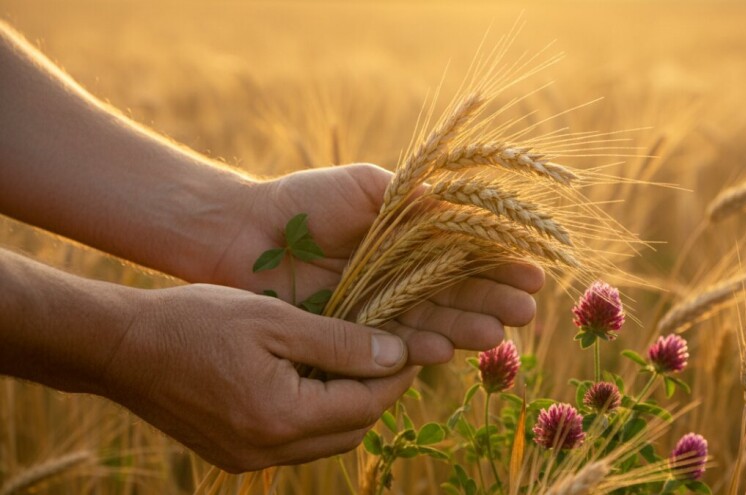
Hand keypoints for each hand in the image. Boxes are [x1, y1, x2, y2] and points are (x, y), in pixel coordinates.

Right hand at [101, 283, 414, 472]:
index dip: (396, 375)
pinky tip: (309, 380)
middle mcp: (268, 450)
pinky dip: (313, 416)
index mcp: (283, 416)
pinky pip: (294, 444)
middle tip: (384, 352)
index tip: (411, 345)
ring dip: (346, 407)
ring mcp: (249, 458)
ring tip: (349, 362)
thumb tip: (397, 355)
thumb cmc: (198, 320)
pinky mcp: (233, 455)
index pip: (366, 404)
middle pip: (351, 430)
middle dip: (375, 393)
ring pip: (325, 441)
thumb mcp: (277, 320)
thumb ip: (340, 342)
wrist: (123, 347)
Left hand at [208, 164, 544, 363]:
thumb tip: (463, 210)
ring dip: (463, 329)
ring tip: (492, 334)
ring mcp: (382, 306)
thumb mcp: (366, 188)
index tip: (532, 273)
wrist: (245, 233)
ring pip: (432, 321)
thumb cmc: (305, 200)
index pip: (467, 254)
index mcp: (413, 239)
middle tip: (525, 312)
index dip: (500, 265)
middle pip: (458, 292)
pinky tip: (442, 350)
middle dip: (493, 301)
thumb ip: (413, 202)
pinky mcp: (356, 334)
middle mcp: (404, 276)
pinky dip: (417, 347)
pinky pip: (392, 343)